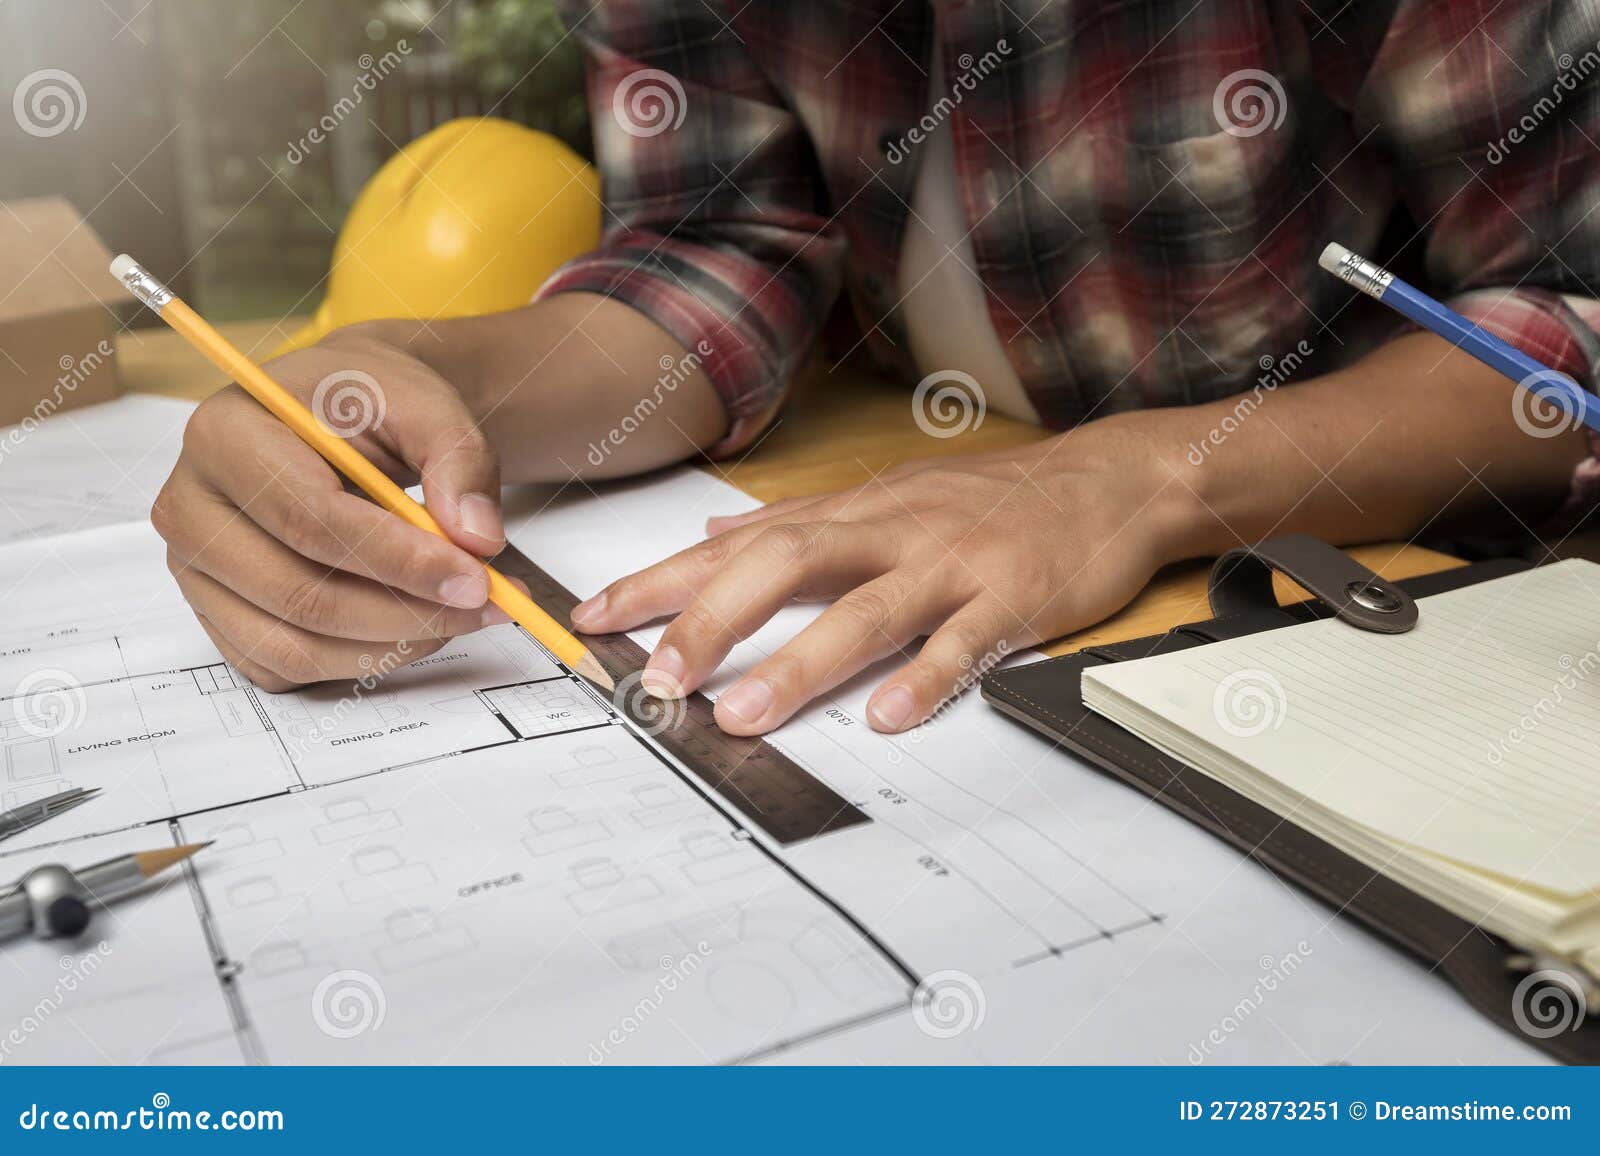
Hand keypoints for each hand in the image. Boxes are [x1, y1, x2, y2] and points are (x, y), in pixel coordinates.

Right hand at [153, 325, 510, 691]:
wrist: (329, 417)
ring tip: (458, 613)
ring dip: (392, 645)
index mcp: (223, 435)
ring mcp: (196, 572)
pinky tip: (410, 624)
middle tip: (486, 604)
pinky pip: (288, 666)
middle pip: (300, 594)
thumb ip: (459, 459)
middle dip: (407, 612)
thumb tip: (478, 539)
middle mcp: (191, 509)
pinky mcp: (219, 617)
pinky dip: (361, 660)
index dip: (400, 560)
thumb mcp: (424, 401)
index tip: (475, 579)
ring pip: (295, 646)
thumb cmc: (364, 404)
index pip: (310, 520)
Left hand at [571, 425, 1189, 734]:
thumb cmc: (987, 498)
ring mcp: (951, 564)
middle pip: (786, 566)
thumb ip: (796, 518)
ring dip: (802, 663)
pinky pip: (964, 642)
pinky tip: (887, 717)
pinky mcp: (1012, 599)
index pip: (739, 545)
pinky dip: (927, 679)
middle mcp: (889, 532)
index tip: (595, 619)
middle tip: (659, 681)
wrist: (1108, 480)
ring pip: (867, 610)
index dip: (664, 580)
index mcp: (852, 514)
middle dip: (714, 620)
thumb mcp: (882, 495)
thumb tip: (710, 532)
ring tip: (744, 716)